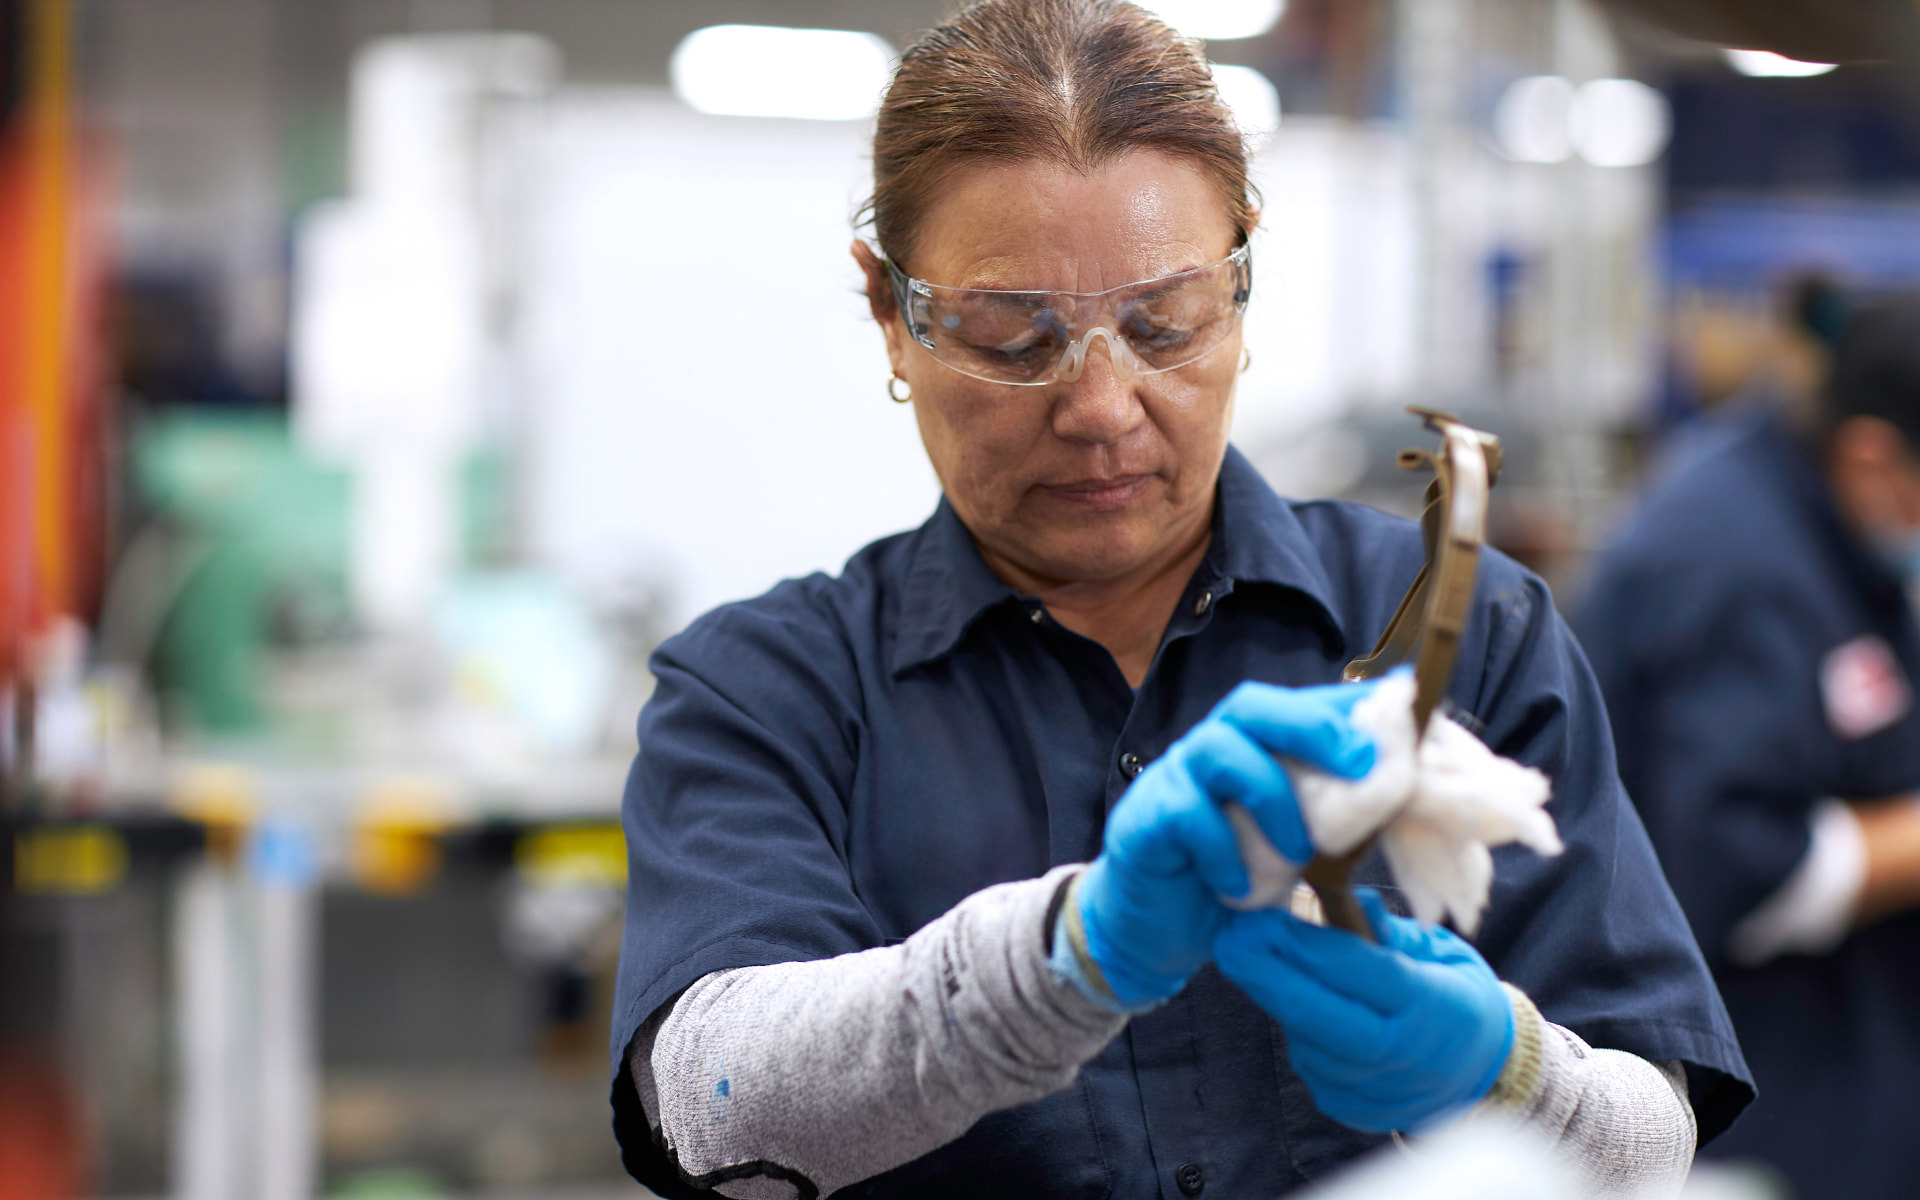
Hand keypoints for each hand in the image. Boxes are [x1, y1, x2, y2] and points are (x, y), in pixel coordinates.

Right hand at [1076, 681, 1376, 1008]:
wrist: (1158, 930)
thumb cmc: (1233, 879)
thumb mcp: (1292, 844)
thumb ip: (1330, 813)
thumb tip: (1398, 785)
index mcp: (1249, 749)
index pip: (1294, 703)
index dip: (1341, 703)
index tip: (1395, 711)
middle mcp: (1209, 751)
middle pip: (1252, 705)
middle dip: (1312, 726)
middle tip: (1359, 763)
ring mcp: (1172, 780)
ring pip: (1218, 750)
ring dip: (1271, 797)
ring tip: (1299, 853)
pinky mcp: (1144, 818)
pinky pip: (1185, 814)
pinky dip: (1222, 851)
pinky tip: (1238, 887)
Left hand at [1213, 889, 1512, 1131]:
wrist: (1481, 1069)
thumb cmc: (1453, 992)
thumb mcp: (1438, 950)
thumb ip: (1389, 931)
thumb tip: (1352, 899)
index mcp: (1436, 1008)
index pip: (1366, 975)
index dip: (1311, 947)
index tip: (1266, 918)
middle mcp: (1407, 1057)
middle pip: (1323, 1017)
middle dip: (1268, 976)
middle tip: (1229, 939)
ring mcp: (1378, 1092)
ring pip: (1308, 1040)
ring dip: (1278, 998)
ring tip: (1262, 958)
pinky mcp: (1352, 1110)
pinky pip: (1309, 1061)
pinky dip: (1298, 1027)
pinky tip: (1296, 1000)